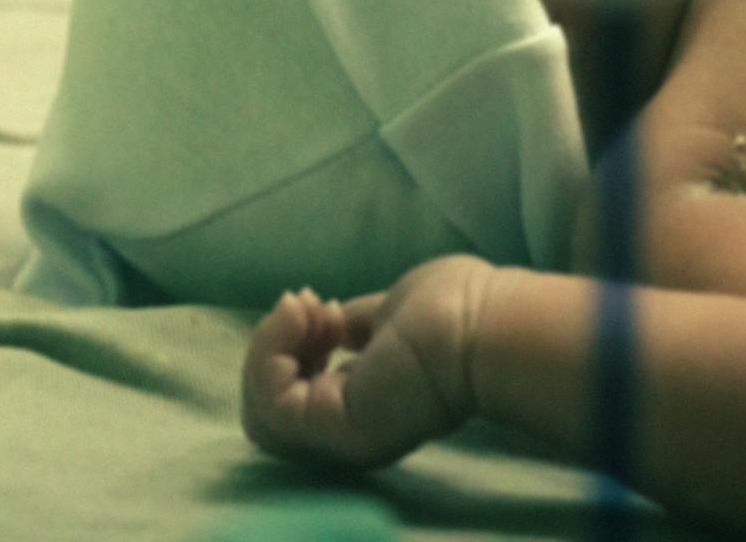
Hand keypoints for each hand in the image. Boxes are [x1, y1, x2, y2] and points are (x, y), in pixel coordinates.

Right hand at [241, 254, 495, 467]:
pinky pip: (268, 404)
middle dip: (275, 351)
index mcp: (368, 407)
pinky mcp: (332, 431)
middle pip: (272, 412)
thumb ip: (353, 327)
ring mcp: (340, 440)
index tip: (322, 305)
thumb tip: (326, 321)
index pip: (299, 398)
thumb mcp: (388, 314)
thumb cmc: (458, 309)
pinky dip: (270, 354)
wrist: (484, 326)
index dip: (295, 349)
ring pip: (261, 416)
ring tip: (304, 309)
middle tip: (308, 305)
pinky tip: (303, 317)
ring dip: (268, 351)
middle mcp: (351, 433)